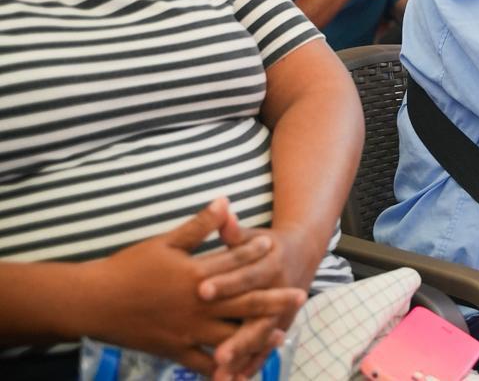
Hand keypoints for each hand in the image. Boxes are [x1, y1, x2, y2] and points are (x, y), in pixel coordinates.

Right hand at [78, 198, 305, 377]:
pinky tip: (242, 373)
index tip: (277, 247)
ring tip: (281, 336)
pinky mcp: (174, 350)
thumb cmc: (128, 268)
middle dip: (273, 300)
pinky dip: (224, 369)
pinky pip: (203, 365)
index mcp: (195, 275)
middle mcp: (196, 305)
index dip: (255, 254)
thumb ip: (199, 226)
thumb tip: (225, 201)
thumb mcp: (165, 242)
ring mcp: (186, 330)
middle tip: (300, 295)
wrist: (93, 302)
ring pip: (229, 337)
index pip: (232, 263)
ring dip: (256, 337)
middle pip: (242, 302)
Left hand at [199, 216, 318, 378]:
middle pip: (257, 317)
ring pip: (261, 338)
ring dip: (244, 357)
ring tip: (223, 374)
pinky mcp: (278, 326)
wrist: (302, 252)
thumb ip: (234, 230)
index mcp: (270, 264)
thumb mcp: (252, 234)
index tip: (202, 291)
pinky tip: (233, 380)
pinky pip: (263, 349)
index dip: (226, 283)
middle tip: (218, 354)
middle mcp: (279, 291)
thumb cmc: (266, 243)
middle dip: (238, 337)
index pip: (246, 275)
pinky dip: (250, 365)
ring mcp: (280, 312)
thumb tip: (221, 208)